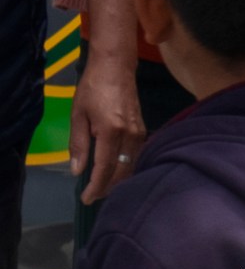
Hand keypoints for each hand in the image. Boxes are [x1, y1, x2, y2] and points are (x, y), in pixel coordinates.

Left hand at [69, 61, 142, 204]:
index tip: (87, 199)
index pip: (104, 167)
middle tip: (94, 197)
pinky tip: (116, 172)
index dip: (96, 186)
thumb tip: (78, 171)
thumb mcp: (78, 116)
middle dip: (108, 187)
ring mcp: (140, 133)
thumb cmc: (92, 89)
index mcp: (111, 131)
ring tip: (104, 188)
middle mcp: (130, 135)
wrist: (116, 69)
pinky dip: (126, 168)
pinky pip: (136, 156)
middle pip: (122, 171)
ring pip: (131, 165)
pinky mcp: (143, 130)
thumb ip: (79, 144)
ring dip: (118, 180)